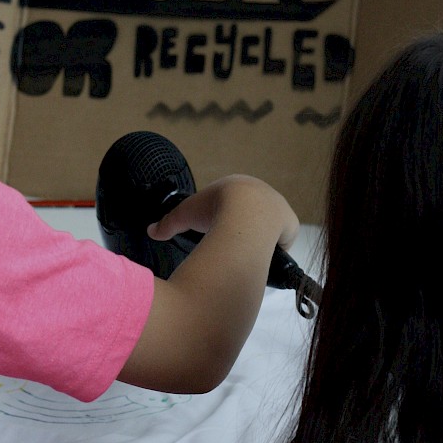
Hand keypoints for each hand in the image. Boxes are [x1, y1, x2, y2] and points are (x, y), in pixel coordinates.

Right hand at [147, 175, 298, 251]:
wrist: (244, 213)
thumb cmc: (213, 209)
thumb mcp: (185, 215)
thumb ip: (168, 223)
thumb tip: (151, 231)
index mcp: (238, 185)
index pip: (232, 203)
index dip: (224, 219)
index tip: (217, 233)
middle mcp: (262, 192)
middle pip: (253, 215)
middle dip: (244, 230)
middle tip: (232, 246)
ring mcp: (279, 207)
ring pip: (270, 228)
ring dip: (261, 239)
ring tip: (248, 255)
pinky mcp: (291, 223)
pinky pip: (282, 240)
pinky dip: (273, 249)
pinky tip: (263, 257)